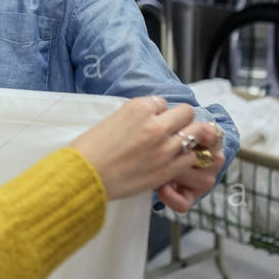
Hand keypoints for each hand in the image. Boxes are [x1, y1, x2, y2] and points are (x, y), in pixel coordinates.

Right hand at [70, 96, 223, 200]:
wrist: (83, 177)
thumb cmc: (89, 150)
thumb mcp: (111, 120)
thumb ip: (134, 117)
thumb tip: (149, 119)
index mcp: (138, 108)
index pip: (162, 102)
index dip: (157, 111)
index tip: (151, 120)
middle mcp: (154, 125)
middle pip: (186, 112)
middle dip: (181, 119)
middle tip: (173, 128)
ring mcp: (164, 148)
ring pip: (195, 133)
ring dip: (188, 137)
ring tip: (178, 144)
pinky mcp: (167, 169)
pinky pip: (190, 158)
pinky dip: (185, 158)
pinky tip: (174, 160)